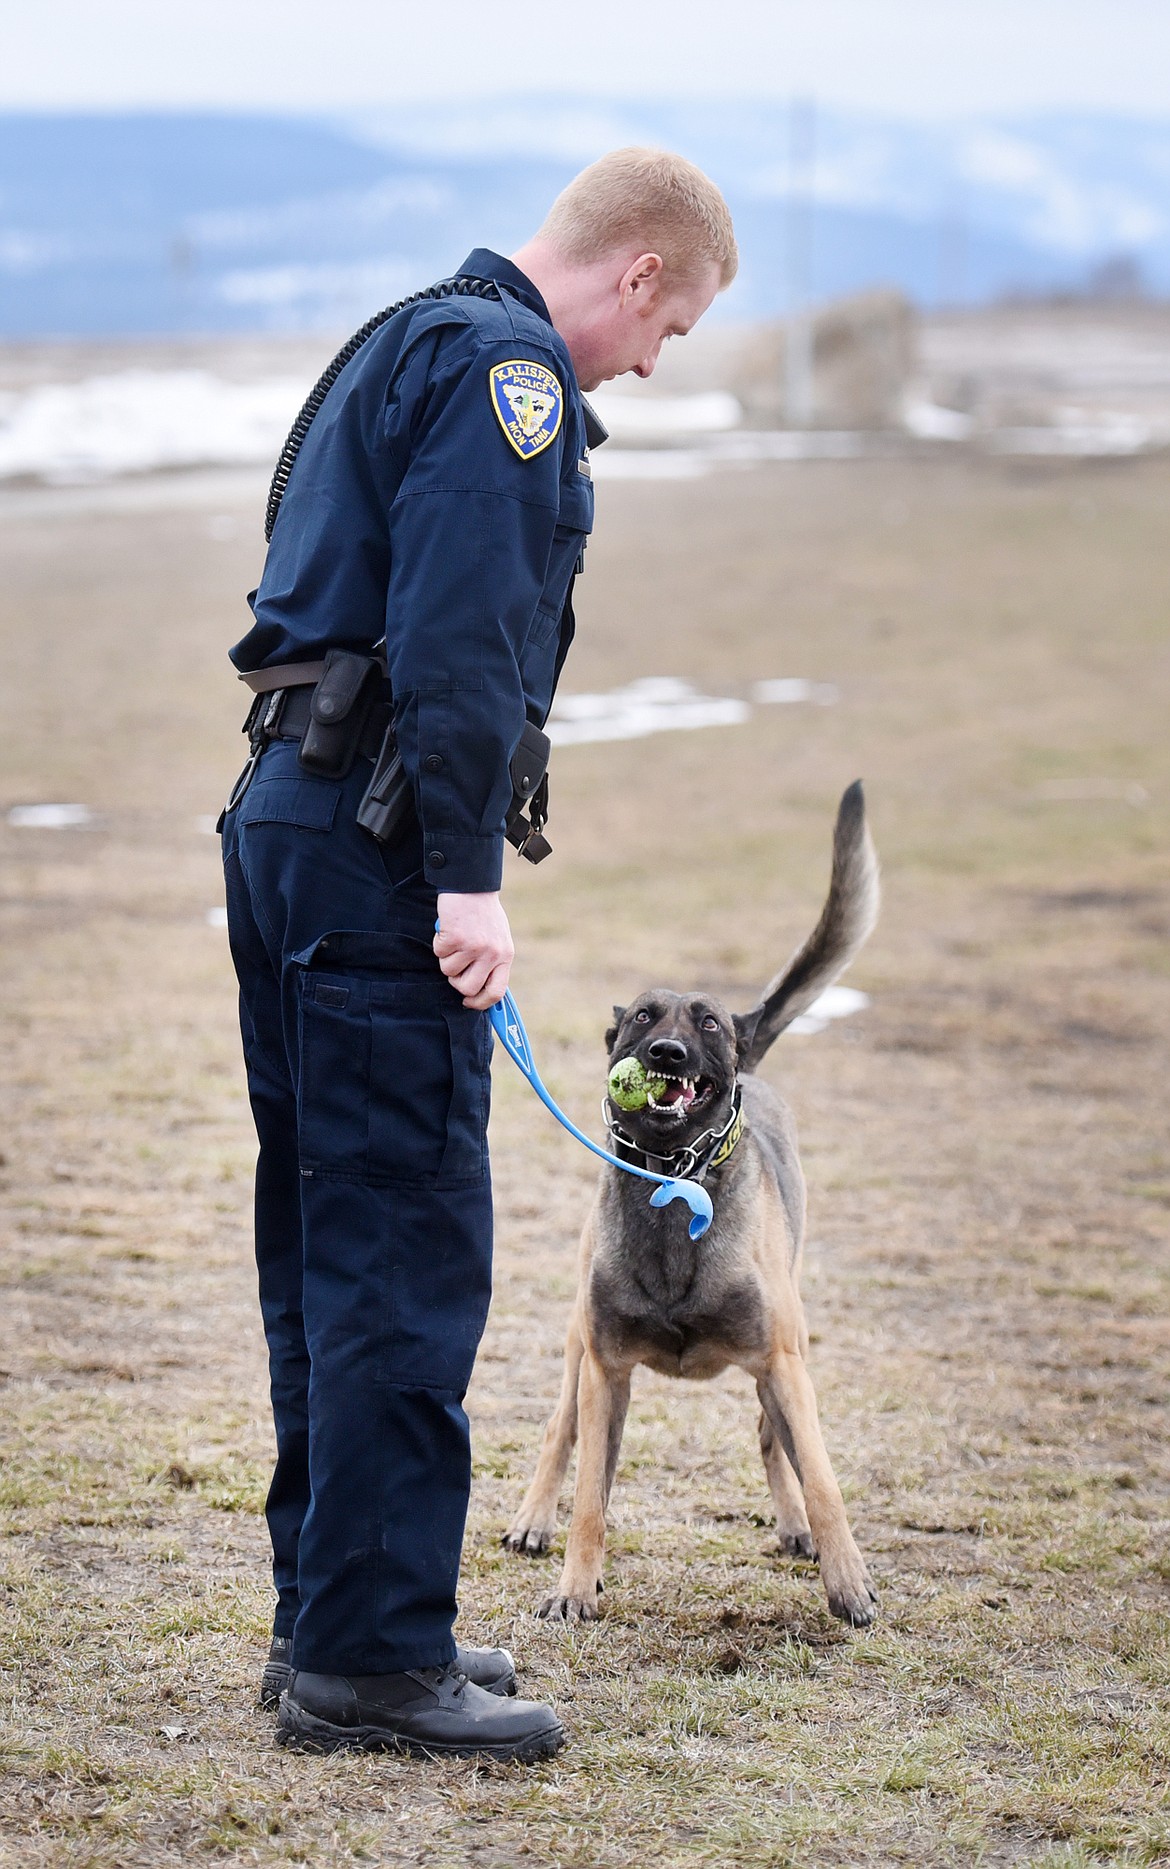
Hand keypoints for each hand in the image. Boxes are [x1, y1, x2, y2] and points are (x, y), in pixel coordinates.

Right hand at [434, 892, 513, 1009]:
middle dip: (456, 982)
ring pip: (449, 971)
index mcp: (505, 955)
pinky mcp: (455, 937)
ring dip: (446, 957)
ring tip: (454, 939)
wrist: (471, 885)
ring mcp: (473, 946)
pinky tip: (448, 929)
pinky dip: (438, 942)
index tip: (468, 1003)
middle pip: (468, 988)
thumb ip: (492, 962)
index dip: (480, 1003)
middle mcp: (491, 953)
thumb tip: (482, 990)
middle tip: (455, 967)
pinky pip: (439, 953)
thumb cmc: (483, 913)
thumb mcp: (498, 939)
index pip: (496, 992)